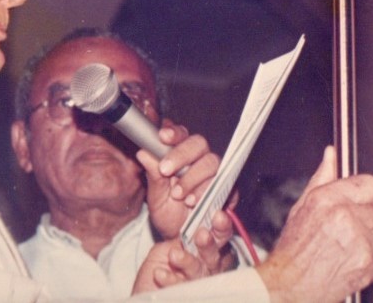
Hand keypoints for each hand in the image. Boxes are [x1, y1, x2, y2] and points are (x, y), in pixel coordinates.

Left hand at [132, 210, 234, 292]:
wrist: (141, 298)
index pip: (219, 235)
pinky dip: (170, 279)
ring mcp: (199, 283)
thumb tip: (192, 229)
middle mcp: (207, 267)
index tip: (217, 216)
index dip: (221, 226)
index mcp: (205, 250)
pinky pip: (182, 287)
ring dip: (188, 261)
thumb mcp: (165, 249)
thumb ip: (180, 239)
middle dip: (210, 244)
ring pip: (200, 271)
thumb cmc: (155, 272)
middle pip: (215, 254)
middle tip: (202, 235)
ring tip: (174, 255)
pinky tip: (159, 273)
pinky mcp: (189, 295)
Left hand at [136, 119, 220, 239]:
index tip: (163, 137)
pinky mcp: (228, 188)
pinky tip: (196, 202)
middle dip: (182, 155)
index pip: (180, 135)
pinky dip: (208, 191)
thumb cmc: (169, 214)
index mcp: (181, 156)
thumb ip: (153, 175)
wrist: (183, 238)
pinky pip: (225, 182)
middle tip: (165, 171)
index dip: (174, 133)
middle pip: (199, 144)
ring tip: (180, 196)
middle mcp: (200, 160)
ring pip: (211, 162)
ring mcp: (215, 173)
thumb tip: (143, 153)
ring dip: (194, 178)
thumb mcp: (156, 197)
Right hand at [257, 146, 372, 302]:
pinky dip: (366, 264)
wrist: (287, 288)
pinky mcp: (366, 264)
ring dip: (368, 244)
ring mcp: (358, 241)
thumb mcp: (303, 207)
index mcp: (328, 199)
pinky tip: (346, 264)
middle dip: (367, 222)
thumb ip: (323, 178)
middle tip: (346, 233)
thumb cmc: (293, 250)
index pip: (370, 184)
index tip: (359, 203)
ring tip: (344, 250)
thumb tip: (331, 155)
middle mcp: (345, 217)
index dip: (365, 196)